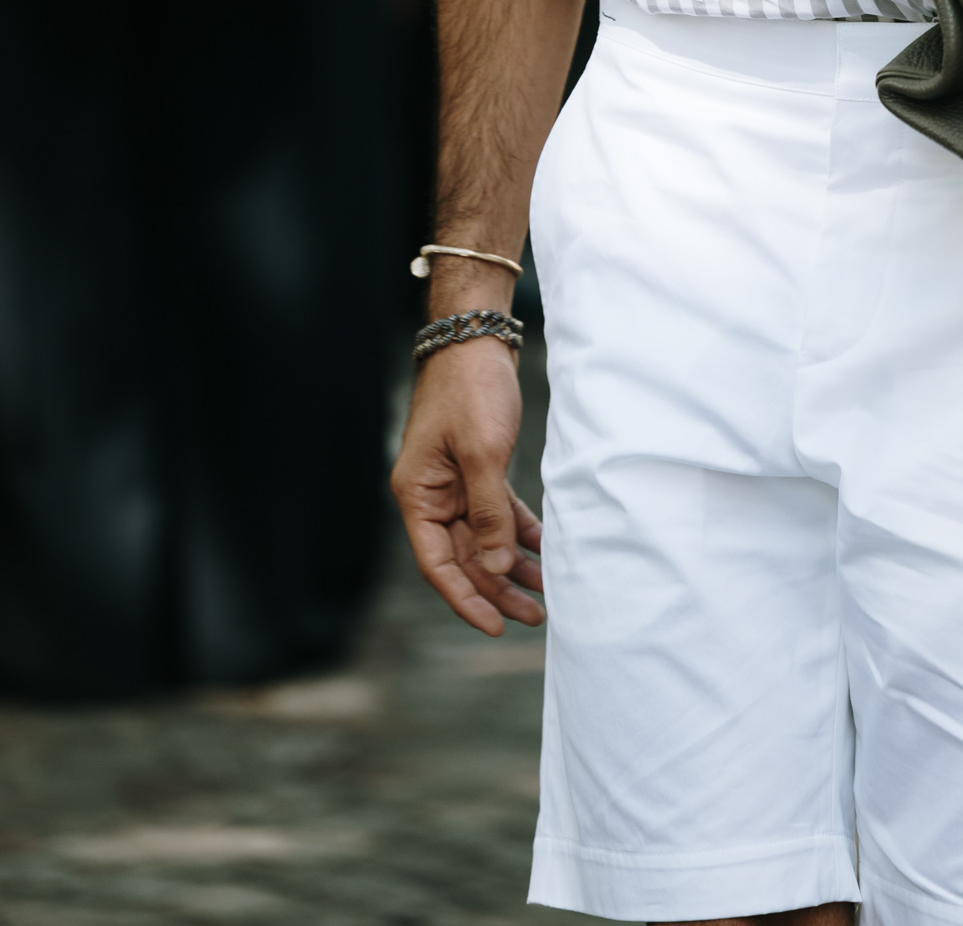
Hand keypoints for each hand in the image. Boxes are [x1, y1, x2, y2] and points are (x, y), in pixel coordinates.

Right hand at [391, 338, 543, 635]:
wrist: (476, 337)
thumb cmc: (470, 388)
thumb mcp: (482, 451)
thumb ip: (489, 511)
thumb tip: (496, 567)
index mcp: (418, 494)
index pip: (438, 563)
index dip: (465, 598)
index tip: (494, 627)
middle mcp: (432, 494)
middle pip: (464, 557)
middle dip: (497, 589)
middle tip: (534, 618)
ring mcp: (454, 482)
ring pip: (484, 538)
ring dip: (511, 565)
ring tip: (544, 594)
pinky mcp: (478, 467)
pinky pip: (498, 512)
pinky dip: (520, 531)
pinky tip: (545, 551)